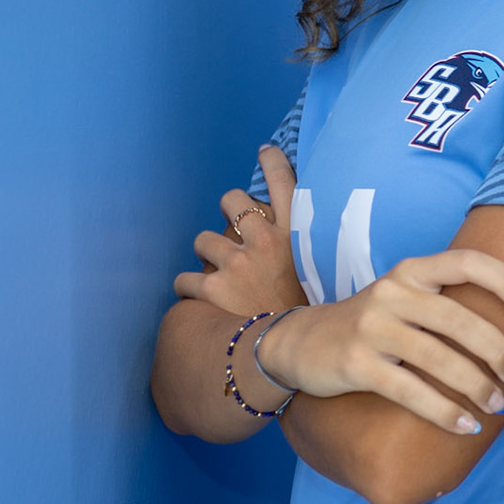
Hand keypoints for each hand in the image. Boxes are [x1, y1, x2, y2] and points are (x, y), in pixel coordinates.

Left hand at [175, 147, 306, 314]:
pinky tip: (200, 302)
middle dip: (226, 212)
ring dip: (206, 257)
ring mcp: (239, 261)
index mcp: (298, 235)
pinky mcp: (214, 287)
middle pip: (234, 200)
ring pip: (202, 240)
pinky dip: (188, 291)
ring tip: (217, 277)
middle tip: (230, 233)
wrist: (291, 352)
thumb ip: (301, 250)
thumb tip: (276, 235)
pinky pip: (184, 280)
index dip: (274, 162)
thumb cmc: (306, 314)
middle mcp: (268, 240)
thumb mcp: (320, 274)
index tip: (265, 151)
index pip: (288, 184)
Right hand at [257, 249, 503, 434]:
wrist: (298, 342)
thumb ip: (444, 302)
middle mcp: (392, 293)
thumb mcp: (402, 298)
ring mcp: (372, 327)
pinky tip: (464, 426)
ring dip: (476, 386)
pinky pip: (409, 390)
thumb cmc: (370, 324)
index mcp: (411, 271)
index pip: (466, 261)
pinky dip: (442, 411)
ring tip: (498, 405)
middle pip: (458, 318)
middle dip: (497, 349)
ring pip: (438, 358)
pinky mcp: (355, 364)